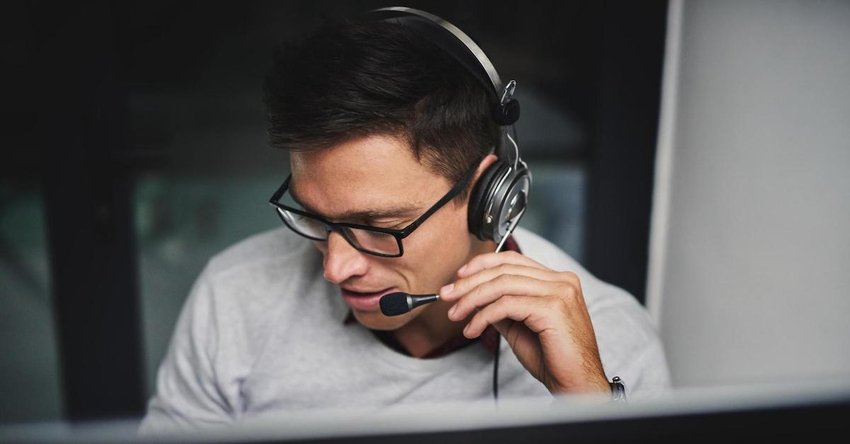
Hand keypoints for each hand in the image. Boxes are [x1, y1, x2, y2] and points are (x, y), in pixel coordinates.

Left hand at [440, 251, 609, 394]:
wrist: (576, 384)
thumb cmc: (554, 360)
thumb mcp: (520, 327)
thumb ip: (502, 308)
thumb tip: (475, 297)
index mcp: (557, 281)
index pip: (513, 260)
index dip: (483, 265)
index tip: (459, 277)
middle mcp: (561, 281)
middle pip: (505, 270)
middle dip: (470, 283)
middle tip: (448, 296)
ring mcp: (559, 292)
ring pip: (503, 285)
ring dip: (472, 299)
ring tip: (456, 314)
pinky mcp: (553, 308)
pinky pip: (507, 305)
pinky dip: (484, 315)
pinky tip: (473, 328)